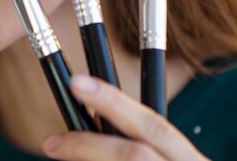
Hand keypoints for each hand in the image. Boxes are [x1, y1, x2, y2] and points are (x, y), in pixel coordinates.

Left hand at [41, 74, 209, 160]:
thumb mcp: (172, 160)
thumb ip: (143, 142)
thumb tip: (94, 119)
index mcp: (187, 160)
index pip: (151, 124)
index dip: (112, 101)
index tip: (77, 83)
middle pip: (132, 155)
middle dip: (86, 145)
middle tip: (49, 143)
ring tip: (61, 157)